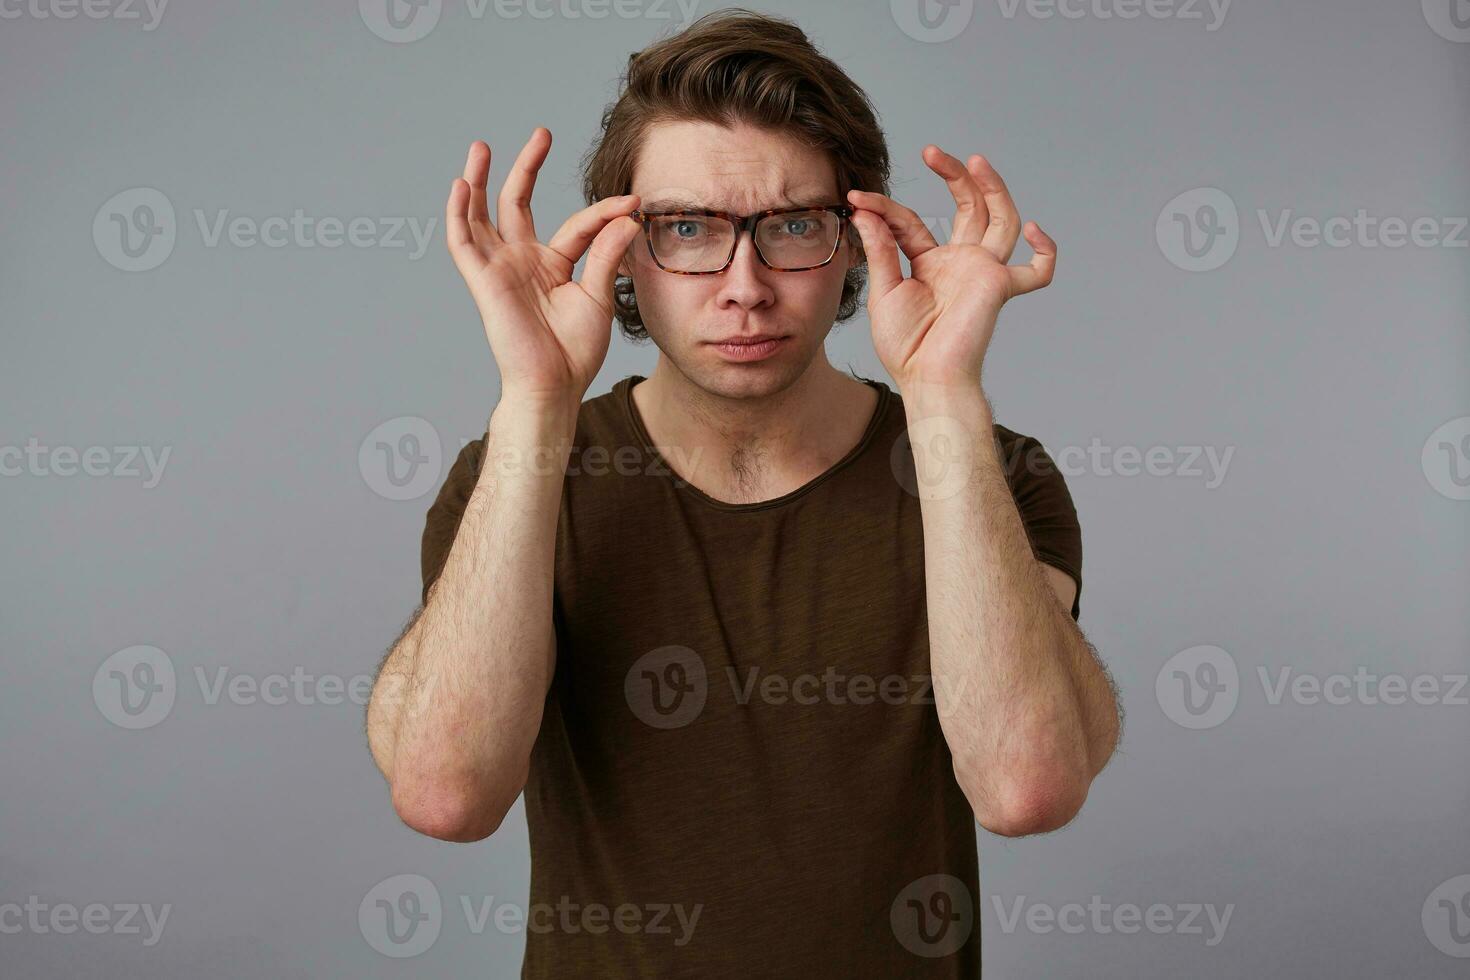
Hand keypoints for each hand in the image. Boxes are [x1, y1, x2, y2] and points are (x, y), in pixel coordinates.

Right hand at [446, 130, 641, 403]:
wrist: (554, 384)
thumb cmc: (574, 351)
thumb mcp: (599, 296)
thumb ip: (607, 255)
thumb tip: (628, 218)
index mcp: (553, 266)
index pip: (578, 226)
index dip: (605, 212)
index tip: (634, 203)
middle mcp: (523, 261)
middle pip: (518, 204)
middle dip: (527, 167)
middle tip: (541, 133)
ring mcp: (501, 269)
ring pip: (482, 215)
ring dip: (480, 181)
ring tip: (480, 147)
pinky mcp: (483, 281)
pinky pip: (462, 243)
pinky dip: (458, 214)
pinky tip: (462, 185)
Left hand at [846, 146, 1055, 393]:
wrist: (925, 376)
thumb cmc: (905, 345)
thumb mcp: (884, 290)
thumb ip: (880, 249)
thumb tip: (865, 212)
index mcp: (931, 263)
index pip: (912, 222)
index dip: (884, 208)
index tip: (858, 199)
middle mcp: (961, 262)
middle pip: (969, 207)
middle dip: (954, 178)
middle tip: (933, 152)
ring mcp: (983, 272)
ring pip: (1001, 220)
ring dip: (993, 189)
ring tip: (974, 161)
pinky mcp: (999, 287)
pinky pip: (1038, 272)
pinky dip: (1045, 253)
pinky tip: (1035, 229)